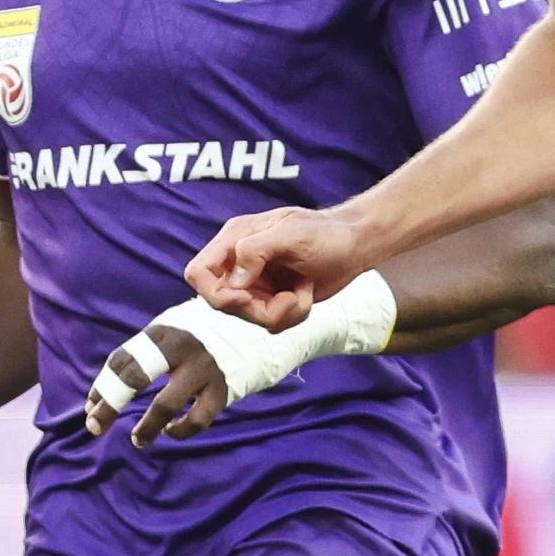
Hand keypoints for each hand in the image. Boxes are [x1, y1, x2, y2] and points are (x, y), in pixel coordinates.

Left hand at [80, 323, 232, 444]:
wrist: (248, 331)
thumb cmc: (191, 339)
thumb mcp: (163, 337)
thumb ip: (134, 361)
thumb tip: (94, 402)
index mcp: (160, 333)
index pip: (121, 360)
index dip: (102, 387)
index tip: (91, 409)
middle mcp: (180, 348)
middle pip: (136, 377)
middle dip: (111, 404)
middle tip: (95, 427)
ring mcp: (202, 370)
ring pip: (165, 405)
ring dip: (146, 427)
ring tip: (137, 440)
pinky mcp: (222, 390)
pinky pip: (196, 420)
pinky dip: (180, 431)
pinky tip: (170, 432)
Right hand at [185, 208, 370, 329]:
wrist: (355, 245)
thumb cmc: (326, 232)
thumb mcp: (292, 235)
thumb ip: (257, 250)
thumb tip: (234, 282)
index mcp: (235, 240)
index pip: (199, 273)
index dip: (215, 293)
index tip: (245, 297)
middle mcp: (240, 263)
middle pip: (224, 304)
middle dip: (259, 309)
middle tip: (291, 298)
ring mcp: (256, 284)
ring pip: (250, 318)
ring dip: (282, 312)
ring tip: (303, 290)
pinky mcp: (273, 300)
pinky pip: (271, 323)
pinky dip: (292, 315)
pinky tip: (305, 293)